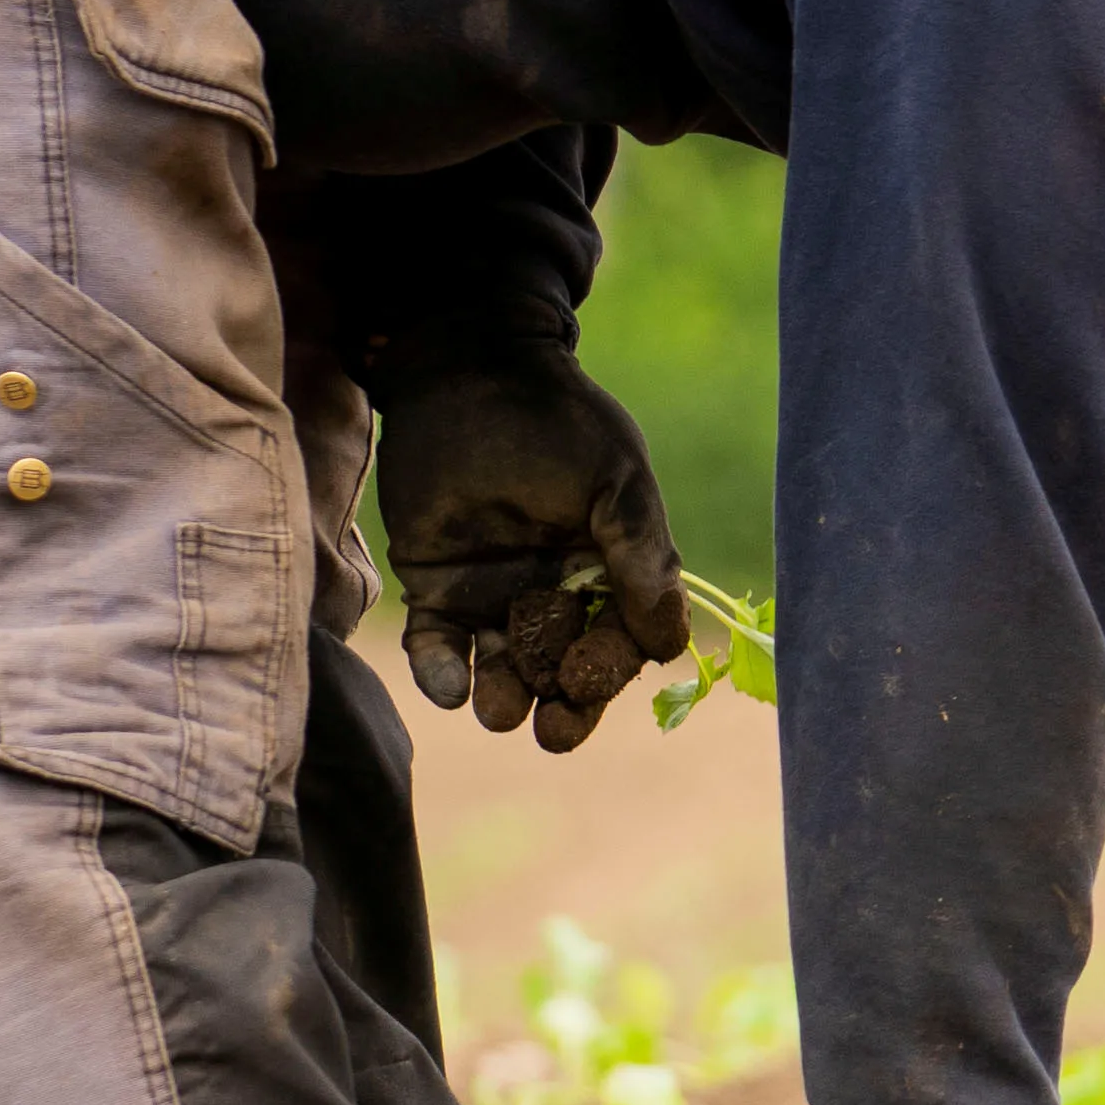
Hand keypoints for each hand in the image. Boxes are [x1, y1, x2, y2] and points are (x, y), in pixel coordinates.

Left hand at [372, 344, 680, 752]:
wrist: (464, 373)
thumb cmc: (554, 422)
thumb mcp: (617, 481)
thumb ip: (643, 555)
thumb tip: (670, 642)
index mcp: (608, 567)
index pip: (618, 639)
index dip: (609, 668)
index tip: (589, 679)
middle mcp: (554, 590)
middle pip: (565, 669)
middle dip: (564, 706)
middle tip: (554, 731)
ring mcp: (493, 592)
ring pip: (504, 669)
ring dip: (505, 699)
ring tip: (500, 711)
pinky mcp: (434, 587)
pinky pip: (438, 647)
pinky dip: (441, 673)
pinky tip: (449, 684)